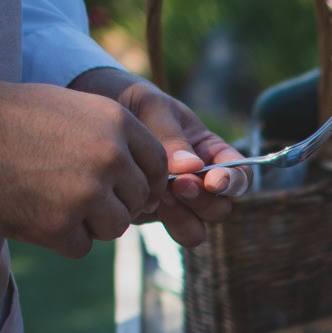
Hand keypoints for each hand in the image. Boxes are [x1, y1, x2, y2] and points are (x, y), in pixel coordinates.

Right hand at [0, 69, 167, 257]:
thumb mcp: (64, 109)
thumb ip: (109, 138)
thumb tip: (147, 179)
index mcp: (116, 120)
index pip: (157, 166)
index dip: (135, 179)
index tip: (108, 182)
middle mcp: (111, 155)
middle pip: (137, 200)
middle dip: (109, 202)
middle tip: (63, 190)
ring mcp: (88, 193)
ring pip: (114, 227)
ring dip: (85, 223)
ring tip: (41, 197)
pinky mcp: (60, 227)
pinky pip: (81, 246)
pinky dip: (56, 238)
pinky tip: (25, 211)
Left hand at [70, 68, 246, 246]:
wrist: (91, 107)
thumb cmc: (130, 102)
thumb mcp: (153, 107)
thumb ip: (171, 137)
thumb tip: (192, 169)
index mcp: (210, 152)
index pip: (240, 174)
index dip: (234, 182)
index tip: (213, 180)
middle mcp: (199, 181)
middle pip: (221, 208)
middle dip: (203, 201)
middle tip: (178, 186)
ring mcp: (177, 202)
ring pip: (199, 228)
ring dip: (186, 219)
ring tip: (162, 198)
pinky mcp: (154, 214)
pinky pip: (172, 230)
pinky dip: (164, 222)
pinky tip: (143, 202)